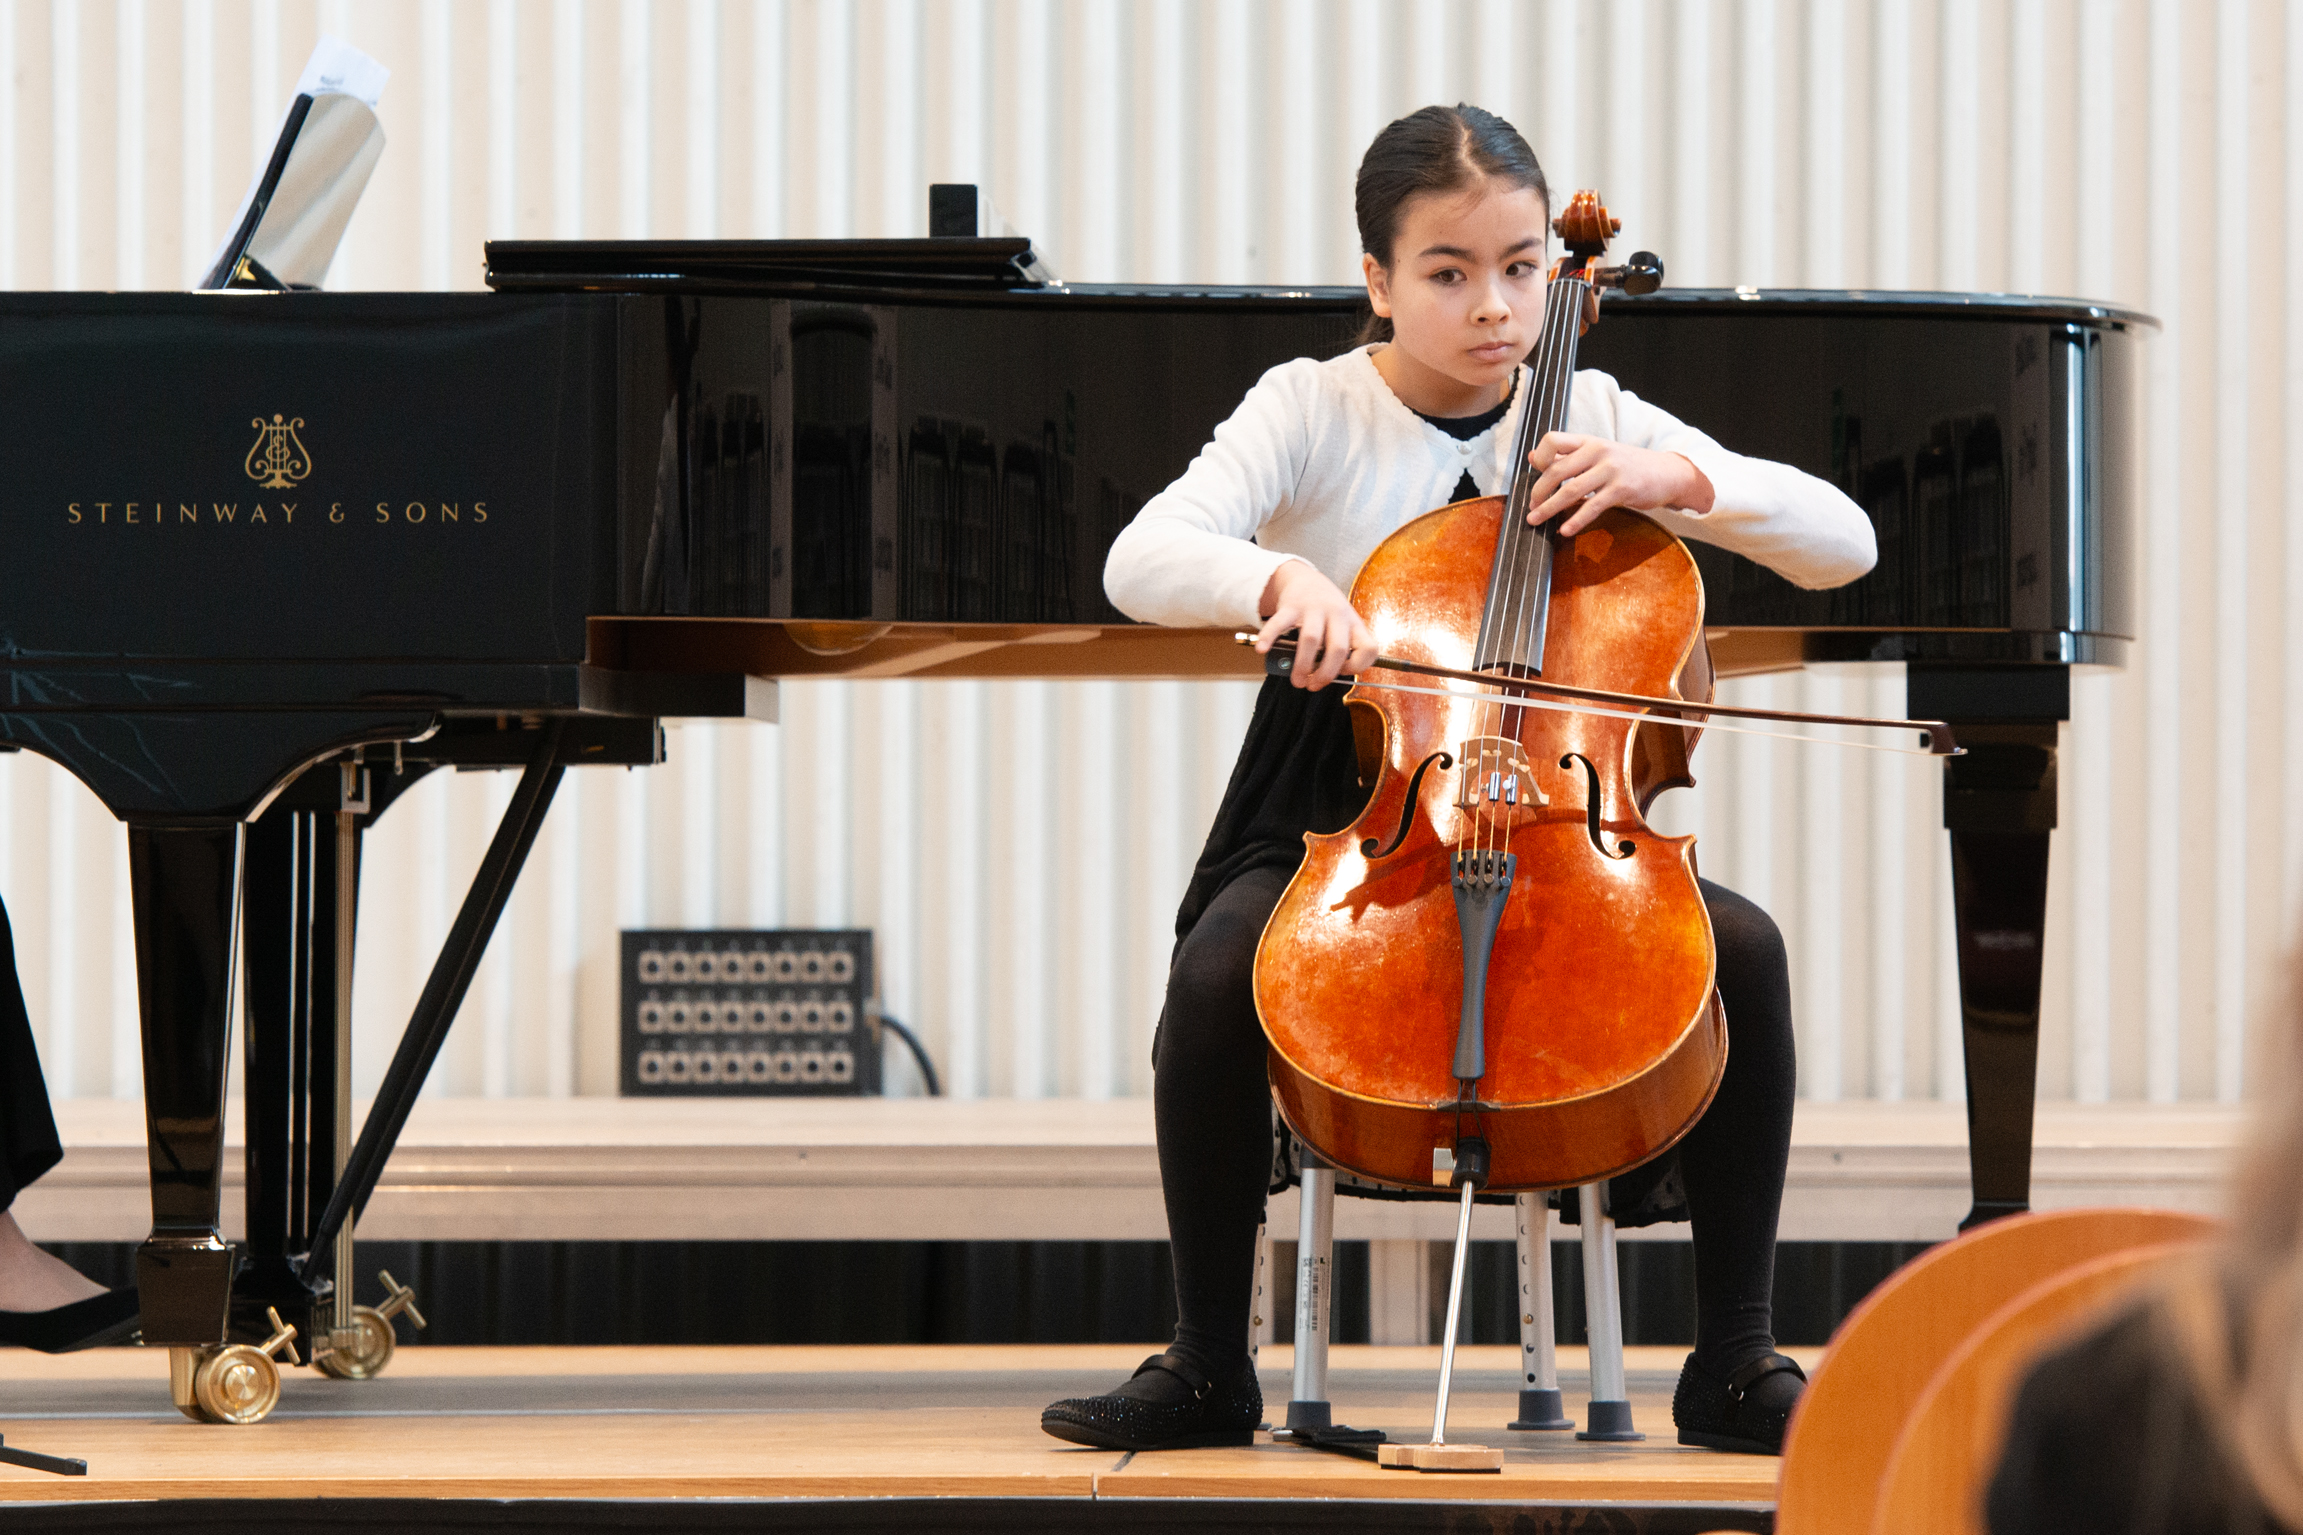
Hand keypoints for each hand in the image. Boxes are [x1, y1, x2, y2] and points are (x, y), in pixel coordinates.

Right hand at [1253, 560, 1377, 689]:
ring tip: (1297, 680)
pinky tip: (1263, 650)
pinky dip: (1269, 637)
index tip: (1342, 673)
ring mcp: (1314, 609)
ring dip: (1303, 665)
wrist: (1306, 579)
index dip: (1357, 666)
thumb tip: (1322, 678)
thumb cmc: (1326, 610)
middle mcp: (1337, 614)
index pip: (1368, 648)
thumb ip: (1339, 649)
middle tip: (1313, 685)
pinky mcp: (1291, 605)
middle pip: (1337, 648)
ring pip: (1311, 639)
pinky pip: (1280, 623)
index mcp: (1353, 623)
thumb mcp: (1343, 625)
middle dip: (1325, 674)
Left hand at [1525, 434, 1714, 536]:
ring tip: (1536, 520)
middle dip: (1538, 492)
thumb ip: (1567, 455)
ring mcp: (1610, 469)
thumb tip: (1532, 457)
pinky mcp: (1621, 489)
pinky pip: (1592, 507)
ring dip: (1549, 508)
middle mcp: (1597, 451)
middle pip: (1556, 470)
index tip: (1535, 476)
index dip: (1539, 458)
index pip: (1552, 440)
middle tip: (1531, 508)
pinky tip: (1565, 530)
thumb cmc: (1628, 465)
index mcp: (1589, 441)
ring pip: (1570, 490)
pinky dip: (1575, 521)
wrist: (1667, 473)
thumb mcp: (1599, 454)